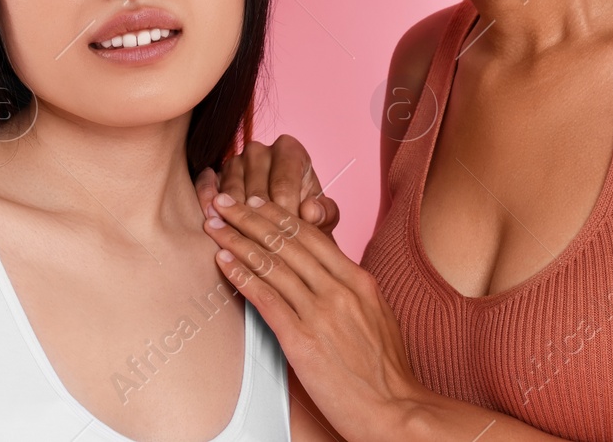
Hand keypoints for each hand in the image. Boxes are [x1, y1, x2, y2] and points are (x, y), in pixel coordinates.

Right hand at [195, 134, 340, 236]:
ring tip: (236, 244)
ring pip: (231, 193)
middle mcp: (259, 150)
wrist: (283, 218)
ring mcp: (234, 160)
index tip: (288, 243)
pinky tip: (211, 221)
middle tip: (262, 253)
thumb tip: (311, 212)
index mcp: (289, 150)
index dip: (285, 218)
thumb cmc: (305, 214)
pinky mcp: (215, 174)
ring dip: (233, 221)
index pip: (283, 186)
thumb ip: (325, 213)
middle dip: (260, 225)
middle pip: (255, 192)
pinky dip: (207, 203)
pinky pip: (207, 186)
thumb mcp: (323, 215)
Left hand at [204, 192, 427, 441]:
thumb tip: (326, 273)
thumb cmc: (387, 372)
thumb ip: (350, 290)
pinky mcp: (303, 341)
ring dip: (237, 239)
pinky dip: (241, 275)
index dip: (277, 214)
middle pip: (286, 240)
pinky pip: (265, 297)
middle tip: (224, 201)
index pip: (310, 235)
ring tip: (214, 225)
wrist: (397, 410)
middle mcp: (339, 289)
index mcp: (358, 280)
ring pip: (271, 263)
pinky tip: (223, 261)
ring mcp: (321, 313)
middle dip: (249, 217)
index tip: (256, 203)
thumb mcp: (376, 315)